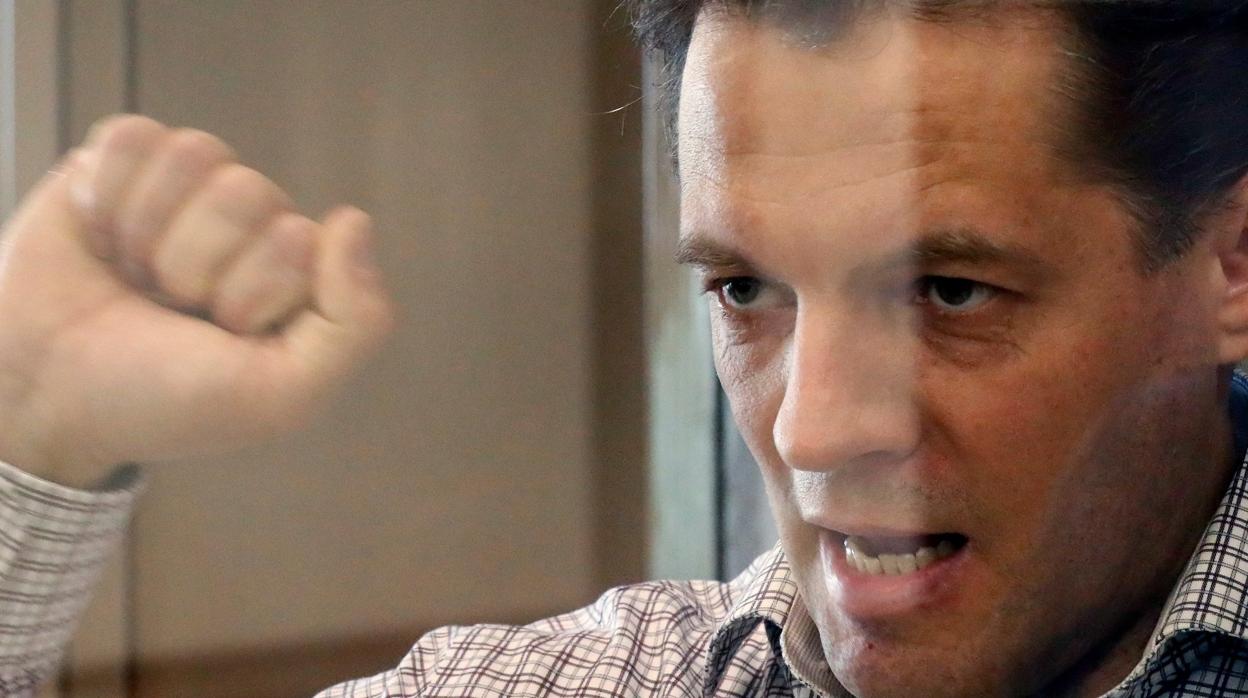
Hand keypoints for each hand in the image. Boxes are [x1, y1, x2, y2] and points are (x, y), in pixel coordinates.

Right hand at [0, 115, 394, 485]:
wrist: (45, 401)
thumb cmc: (164, 402)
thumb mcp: (282, 396)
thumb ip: (355, 323)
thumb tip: (354, 221)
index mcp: (299, 272)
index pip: (298, 238)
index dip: (249, 294)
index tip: (220, 337)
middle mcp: (252, 223)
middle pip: (247, 192)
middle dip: (194, 265)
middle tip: (170, 309)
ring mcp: (188, 190)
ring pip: (196, 154)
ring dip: (149, 232)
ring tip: (135, 276)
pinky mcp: (122, 165)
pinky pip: (134, 137)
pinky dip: (105, 195)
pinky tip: (101, 239)